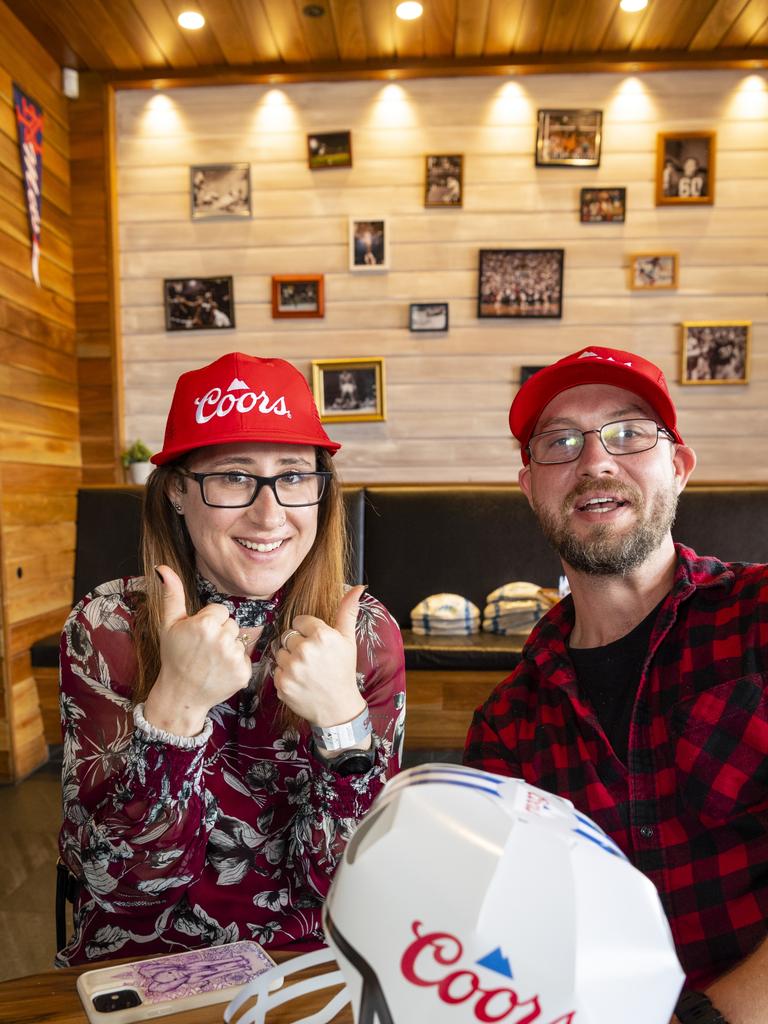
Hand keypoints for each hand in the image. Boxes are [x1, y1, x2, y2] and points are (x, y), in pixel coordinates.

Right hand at [143, 565, 254, 735]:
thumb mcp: (169, 625)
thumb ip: (171, 594)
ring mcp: (234, 657)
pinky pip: (245, 658)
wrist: (181, 695)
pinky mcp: (244, 673)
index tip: (197, 637)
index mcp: (205, 624)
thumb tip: (162, 568)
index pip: (220, 611)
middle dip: (220, 634)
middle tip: (203, 650)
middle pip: (232, 624)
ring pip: (239, 640)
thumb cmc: (174, 657)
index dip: (208, 622)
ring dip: (228, 648)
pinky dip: (235, 665)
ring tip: (210, 661)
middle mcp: (222, 639)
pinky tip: (220, 671)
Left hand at [273, 586, 365, 727]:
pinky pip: (276, 669)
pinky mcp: (281, 683)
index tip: (317, 644)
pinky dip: (285, 675)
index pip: (300, 621)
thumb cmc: (343, 670)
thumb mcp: (348, 640)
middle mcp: (305, 650)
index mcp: (321, 636)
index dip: (308, 632)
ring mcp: (292, 668)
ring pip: (280, 652)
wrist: (337, 707)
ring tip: (305, 670)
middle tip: (312, 659)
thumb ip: (348, 611)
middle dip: (298, 645)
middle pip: (288, 636)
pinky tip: (299, 681)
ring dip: (289, 659)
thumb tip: (358, 587)